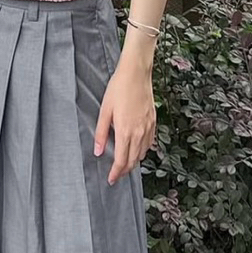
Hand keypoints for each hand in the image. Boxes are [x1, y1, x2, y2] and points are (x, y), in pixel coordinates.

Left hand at [93, 57, 156, 184]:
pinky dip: (143, 150)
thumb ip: (101, 133)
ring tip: (125, 163)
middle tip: (117, 174)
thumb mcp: (104, 110)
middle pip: (133, 160)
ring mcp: (148, 127)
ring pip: (143, 153)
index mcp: (126, 131)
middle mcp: (139, 132)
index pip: (121, 160)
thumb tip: (98, 151)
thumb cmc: (118, 88)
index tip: (111, 179)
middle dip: (124, 170)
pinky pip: (149, 143)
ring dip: (134, 161)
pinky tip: (137, 148)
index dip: (116, 173)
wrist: (136, 73)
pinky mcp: (153, 121)